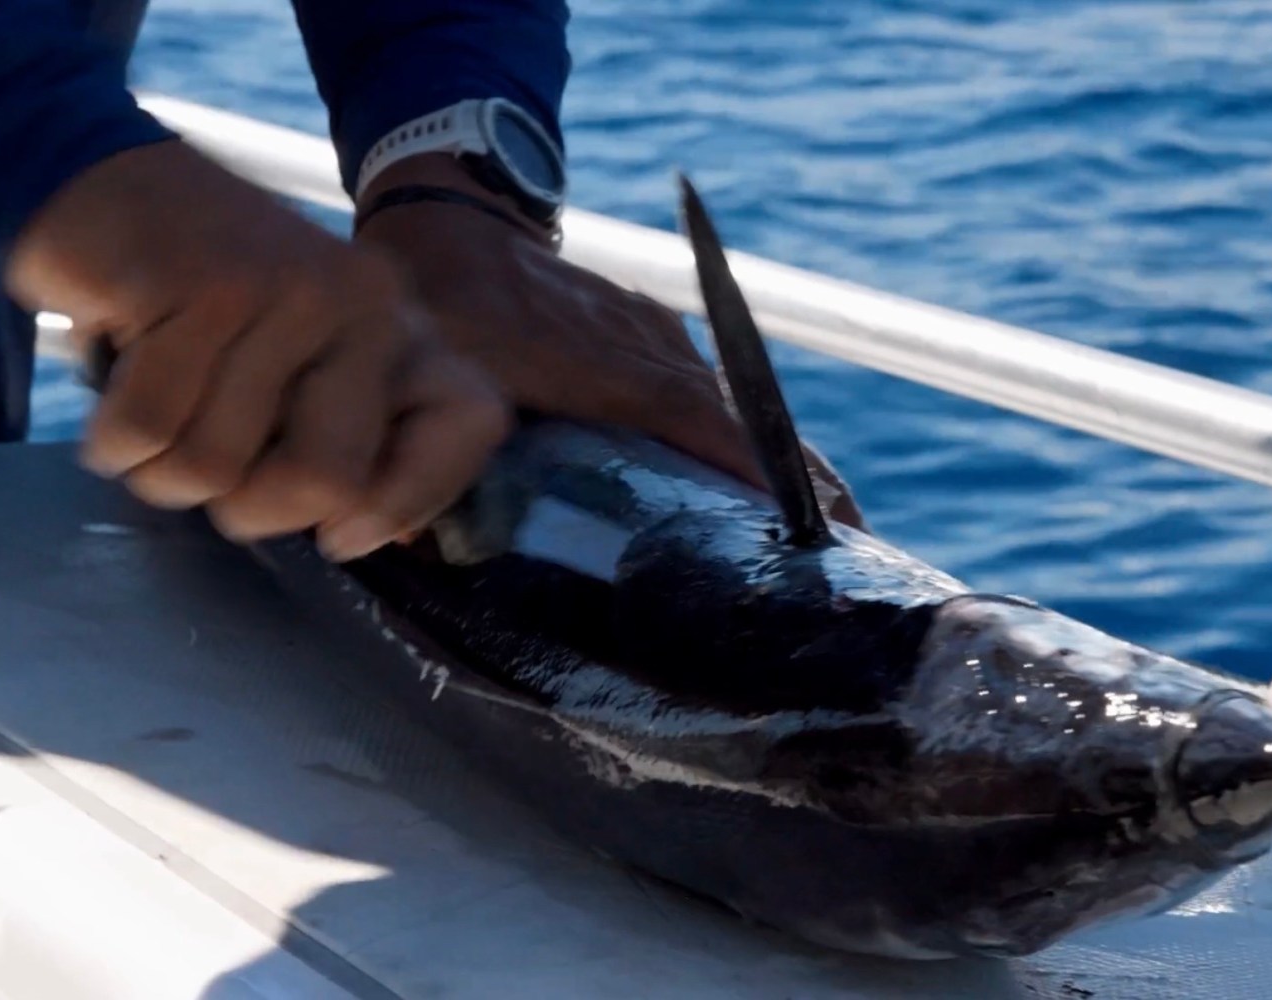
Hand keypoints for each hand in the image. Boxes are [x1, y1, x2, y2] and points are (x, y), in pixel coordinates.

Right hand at [6, 140, 511, 559]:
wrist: (104, 185)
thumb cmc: (205, 310)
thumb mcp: (301, 369)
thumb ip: (350, 443)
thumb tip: (358, 534)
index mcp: (402, 326)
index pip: (473, 420)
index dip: (410, 498)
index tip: (339, 535)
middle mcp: (364, 302)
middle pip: (326, 482)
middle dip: (250, 508)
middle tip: (215, 461)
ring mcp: (286, 288)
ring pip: (214, 470)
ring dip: (162, 468)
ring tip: (159, 398)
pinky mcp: (197, 287)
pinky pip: (146, 432)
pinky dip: (113, 439)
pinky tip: (120, 376)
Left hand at [354, 155, 866, 530]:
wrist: (454, 217)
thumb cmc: (437, 305)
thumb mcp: (425, 376)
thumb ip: (427, 455)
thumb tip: (420, 538)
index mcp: (593, 360)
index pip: (691, 418)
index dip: (748, 468)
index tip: (806, 515)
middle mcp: (641, 344)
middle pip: (736, 418)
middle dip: (798, 480)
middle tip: (851, 545)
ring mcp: (653, 335)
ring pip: (729, 406)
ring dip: (778, 462)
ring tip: (829, 529)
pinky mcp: (652, 334)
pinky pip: (707, 391)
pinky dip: (741, 437)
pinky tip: (762, 483)